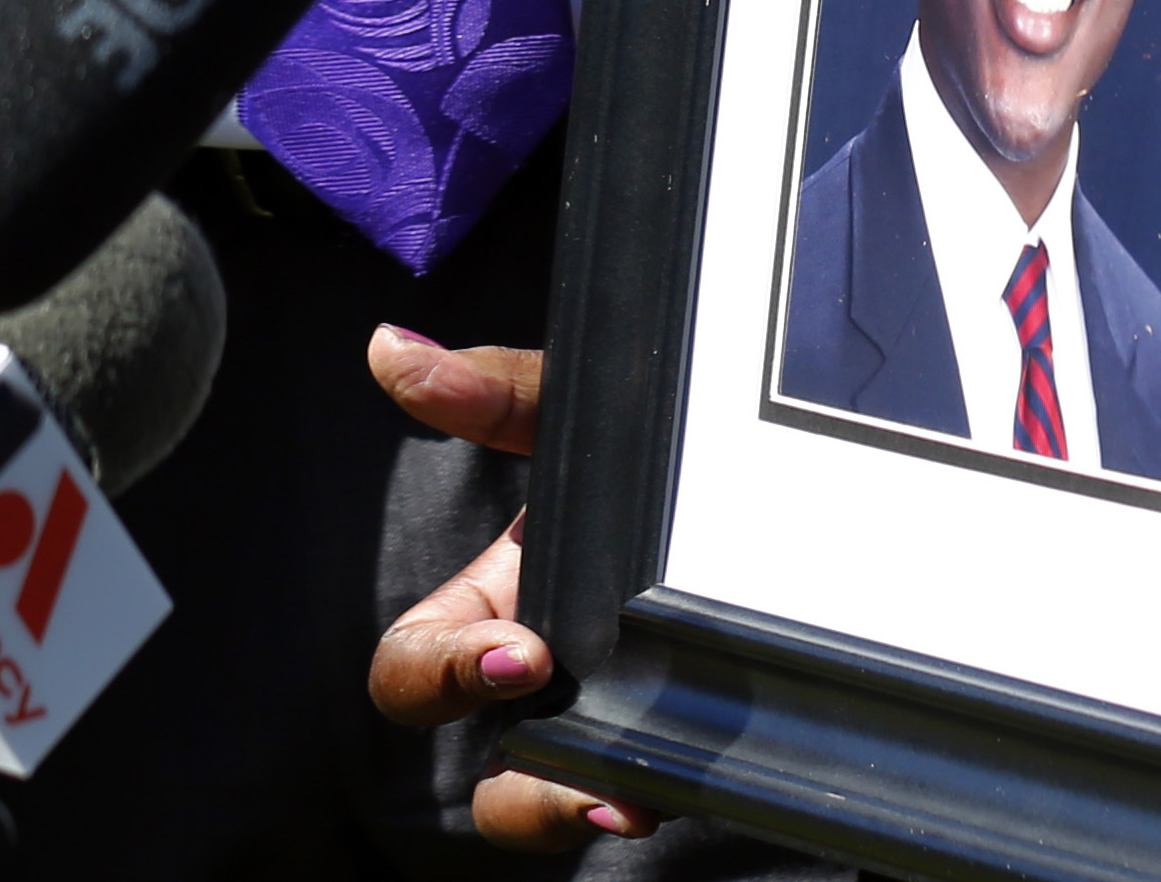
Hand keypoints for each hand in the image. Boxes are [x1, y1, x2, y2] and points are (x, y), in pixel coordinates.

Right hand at [362, 331, 640, 851]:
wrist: (770, 480)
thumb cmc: (643, 453)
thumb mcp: (579, 415)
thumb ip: (497, 390)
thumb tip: (390, 347)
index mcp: (494, 601)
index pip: (416, 663)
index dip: (444, 669)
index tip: (515, 651)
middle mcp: (539, 675)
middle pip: (483, 770)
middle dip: (515, 778)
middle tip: (580, 756)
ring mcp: (602, 716)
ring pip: (549, 805)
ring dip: (571, 813)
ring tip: (628, 805)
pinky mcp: (671, 740)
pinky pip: (641, 792)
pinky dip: (651, 796)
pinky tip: (676, 790)